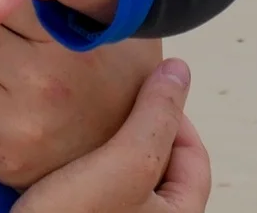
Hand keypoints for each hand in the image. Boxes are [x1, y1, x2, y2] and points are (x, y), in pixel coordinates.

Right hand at [16, 61, 208, 212]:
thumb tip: (179, 70)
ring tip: (84, 120)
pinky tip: (61, 150)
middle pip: (158, 162)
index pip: (195, 154)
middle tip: (109, 102)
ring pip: (123, 173)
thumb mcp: (127, 163)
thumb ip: (156, 116)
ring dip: (106, 144)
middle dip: (136, 128)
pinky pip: (94, 186)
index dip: (172, 115)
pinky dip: (83, 164)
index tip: (142, 90)